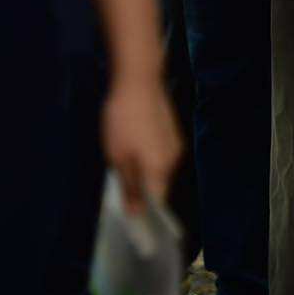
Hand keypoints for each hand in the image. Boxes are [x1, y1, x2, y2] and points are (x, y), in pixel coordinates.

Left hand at [101, 75, 183, 213]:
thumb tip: (135, 215)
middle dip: (141, 189)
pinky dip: (148, 157)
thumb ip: (129, 187)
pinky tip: (133, 143)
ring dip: (144, 171)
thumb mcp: (118, 157)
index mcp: (161, 171)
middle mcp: (174, 161)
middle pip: (158, 186)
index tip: (127, 212)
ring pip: (159, 169)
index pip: (157, 204)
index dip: (143, 211)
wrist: (139, 79)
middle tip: (118, 181)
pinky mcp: (173, 132)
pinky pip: (161, 155)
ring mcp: (176, 145)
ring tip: (122, 157)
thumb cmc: (123, 120)